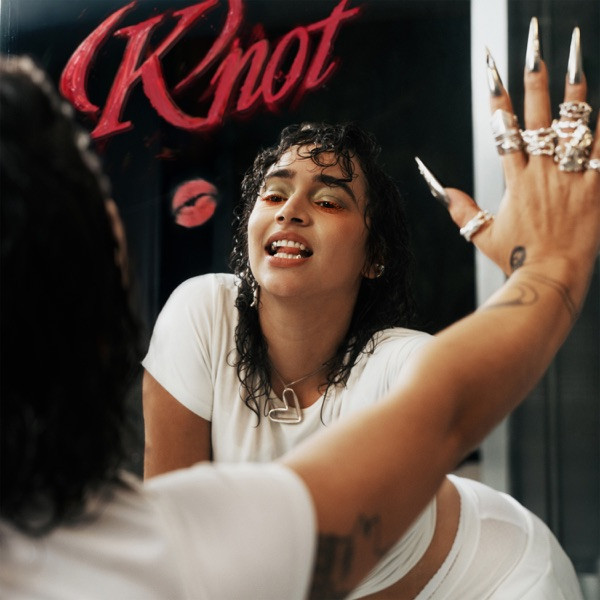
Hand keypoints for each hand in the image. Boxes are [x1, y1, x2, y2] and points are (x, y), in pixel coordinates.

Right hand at [446, 24, 599, 283]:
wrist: (551, 278)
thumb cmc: (517, 259)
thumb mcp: (482, 237)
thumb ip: (461, 211)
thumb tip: (440, 189)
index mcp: (514, 181)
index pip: (503, 129)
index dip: (497, 96)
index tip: (492, 69)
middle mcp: (541, 172)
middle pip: (535, 116)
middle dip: (532, 77)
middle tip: (532, 44)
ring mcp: (570, 178)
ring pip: (572, 124)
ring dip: (574, 87)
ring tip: (576, 53)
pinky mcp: (596, 188)